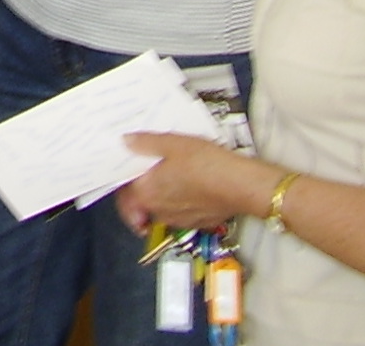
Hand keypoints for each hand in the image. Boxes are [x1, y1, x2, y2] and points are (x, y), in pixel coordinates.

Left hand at [118, 132, 269, 233]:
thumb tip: (126, 142)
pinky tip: (190, 186)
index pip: (123, 199)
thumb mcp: (172, 144)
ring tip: (171, 176)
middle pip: (141, 204)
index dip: (123, 187)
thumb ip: (145, 143)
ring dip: (162, 196)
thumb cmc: (206, 164)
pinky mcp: (199, 222)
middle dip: (142, 190)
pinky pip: (182, 213)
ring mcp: (180, 220)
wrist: (242, 186)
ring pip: (162, 209)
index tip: (125, 177)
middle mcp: (160, 212)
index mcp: (147, 194)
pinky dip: (181, 202)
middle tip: (148, 174)